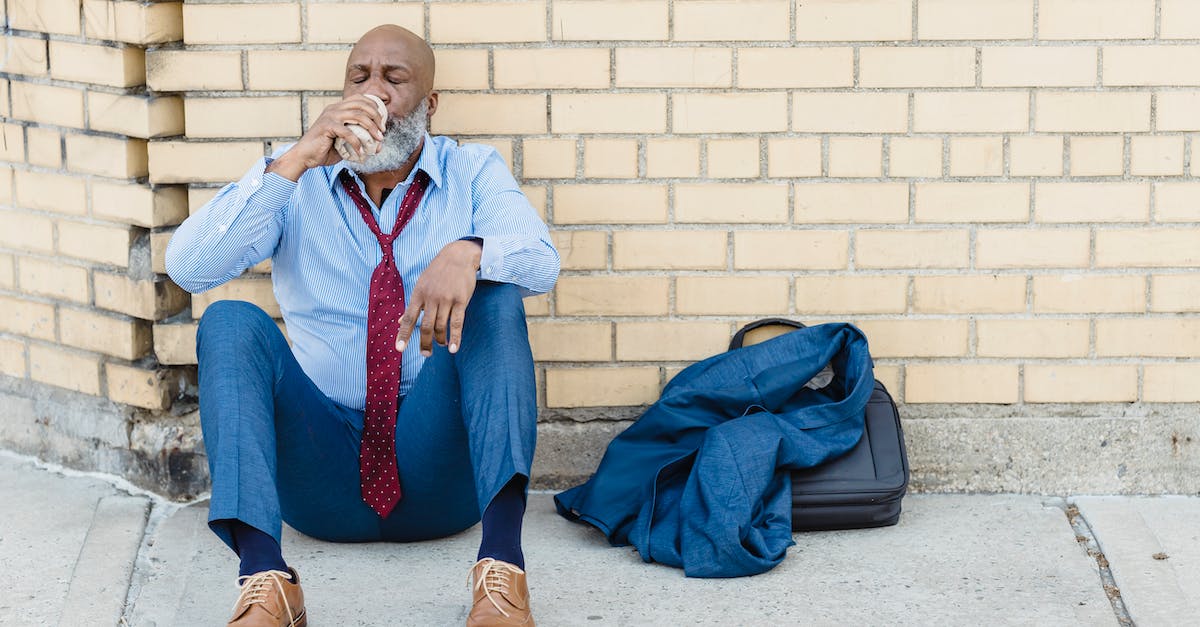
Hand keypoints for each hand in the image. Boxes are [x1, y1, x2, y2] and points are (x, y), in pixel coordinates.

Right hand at [266, 95, 386, 180]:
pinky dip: (357, 143)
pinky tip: (361, 152)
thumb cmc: (325, 150)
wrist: (305, 156)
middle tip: (382, 131)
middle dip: (376, 117)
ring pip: (357, 116)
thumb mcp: (346, 143)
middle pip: (361, 104)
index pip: (359, 98)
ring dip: (371, 128)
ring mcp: (330, 116)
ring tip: (377, 140)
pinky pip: (348, 132)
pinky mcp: (327, 127)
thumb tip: (379, 145)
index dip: (374, 107)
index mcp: (338, 108)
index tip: (382, 121)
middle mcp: (334, 109)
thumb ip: (361, 140)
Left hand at [395, 240, 482, 355]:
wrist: (458, 256)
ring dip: (440, 340)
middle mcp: (431, 297)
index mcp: (418, 294)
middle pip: (425, 326)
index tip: (399, 349)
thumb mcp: (421, 285)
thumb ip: (412, 305)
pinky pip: (457, 323)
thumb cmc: (438, 272)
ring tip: (441, 345)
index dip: (403, 335)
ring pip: (440, 326)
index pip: (408, 318)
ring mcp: (446, 299)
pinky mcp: (461, 300)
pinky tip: (453, 348)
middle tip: (425, 354)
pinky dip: (455, 337)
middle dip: (425, 343)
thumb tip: (399, 322)